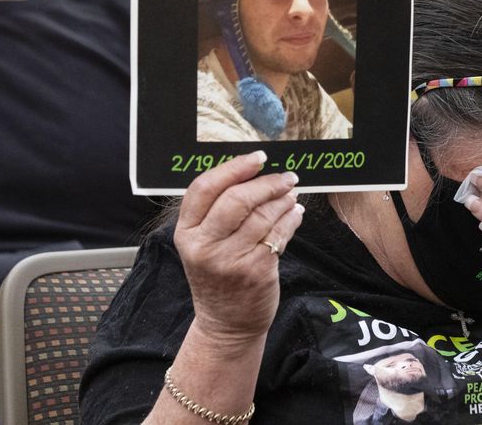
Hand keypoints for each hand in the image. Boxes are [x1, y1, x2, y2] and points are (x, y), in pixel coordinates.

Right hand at [174, 151, 302, 345]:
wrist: (226, 323)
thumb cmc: (217, 275)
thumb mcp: (203, 244)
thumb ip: (217, 211)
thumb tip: (253, 173)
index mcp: (186, 232)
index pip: (204, 188)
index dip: (233, 168)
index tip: (257, 158)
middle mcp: (204, 246)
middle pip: (236, 199)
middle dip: (266, 182)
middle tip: (286, 177)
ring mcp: (230, 260)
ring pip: (262, 214)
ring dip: (283, 199)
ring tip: (291, 194)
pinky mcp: (256, 270)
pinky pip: (279, 233)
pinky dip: (291, 218)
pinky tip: (295, 213)